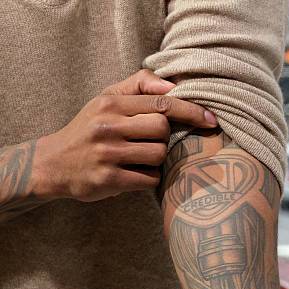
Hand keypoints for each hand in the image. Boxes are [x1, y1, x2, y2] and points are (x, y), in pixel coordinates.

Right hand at [33, 69, 217, 201]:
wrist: (54, 164)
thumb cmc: (88, 130)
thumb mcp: (106, 100)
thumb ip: (138, 86)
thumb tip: (173, 86)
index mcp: (110, 104)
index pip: (161, 103)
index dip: (191, 111)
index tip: (211, 119)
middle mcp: (108, 127)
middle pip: (162, 130)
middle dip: (164, 138)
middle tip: (149, 143)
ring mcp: (108, 154)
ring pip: (158, 155)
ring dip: (157, 160)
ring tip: (141, 160)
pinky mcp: (109, 180)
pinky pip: (149, 179)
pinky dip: (149, 178)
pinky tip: (136, 175)